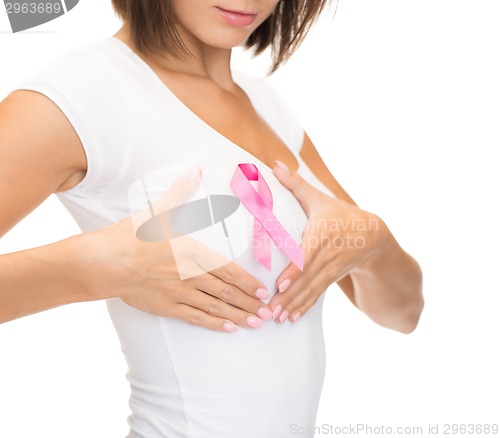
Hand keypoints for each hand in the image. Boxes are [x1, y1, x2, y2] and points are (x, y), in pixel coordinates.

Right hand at [84, 164, 272, 331]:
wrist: (104, 262)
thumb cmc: (131, 236)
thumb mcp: (158, 211)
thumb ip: (180, 192)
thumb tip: (194, 168)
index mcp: (191, 252)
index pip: (227, 269)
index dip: (247, 281)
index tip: (262, 290)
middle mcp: (189, 274)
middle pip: (226, 291)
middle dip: (249, 302)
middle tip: (269, 313)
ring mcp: (178, 293)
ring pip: (214, 307)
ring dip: (238, 316)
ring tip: (256, 323)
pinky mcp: (166, 307)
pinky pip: (195, 317)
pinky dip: (213, 324)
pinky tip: (228, 328)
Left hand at [268, 161, 385, 322]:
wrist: (374, 236)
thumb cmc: (340, 214)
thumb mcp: (321, 199)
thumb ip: (296, 184)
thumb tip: (275, 163)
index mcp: (323, 233)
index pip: (308, 254)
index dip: (295, 271)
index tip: (280, 285)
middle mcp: (329, 254)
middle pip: (307, 277)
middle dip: (289, 295)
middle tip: (270, 310)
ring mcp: (333, 268)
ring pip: (311, 289)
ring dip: (294, 305)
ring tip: (277, 319)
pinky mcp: (333, 278)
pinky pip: (317, 294)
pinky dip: (304, 307)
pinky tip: (292, 319)